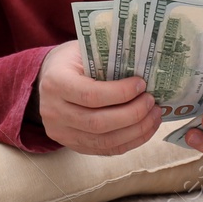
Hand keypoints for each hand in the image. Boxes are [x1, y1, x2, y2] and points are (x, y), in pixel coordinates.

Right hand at [35, 40, 159, 154]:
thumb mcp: (83, 51)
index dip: (120, 93)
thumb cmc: (71, 62)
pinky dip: (130, 141)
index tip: (141, 85)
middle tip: (151, 102)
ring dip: (136, 131)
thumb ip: (107, 59)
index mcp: (55, 83)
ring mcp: (61, 132)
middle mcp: (53, 111)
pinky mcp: (72, 145)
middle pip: (98, 123)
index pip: (90, 95)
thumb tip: (144, 69)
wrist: (48, 78)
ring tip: (154, 115)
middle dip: (132, 114)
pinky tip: (145, 129)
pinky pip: (105, 150)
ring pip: (104, 141)